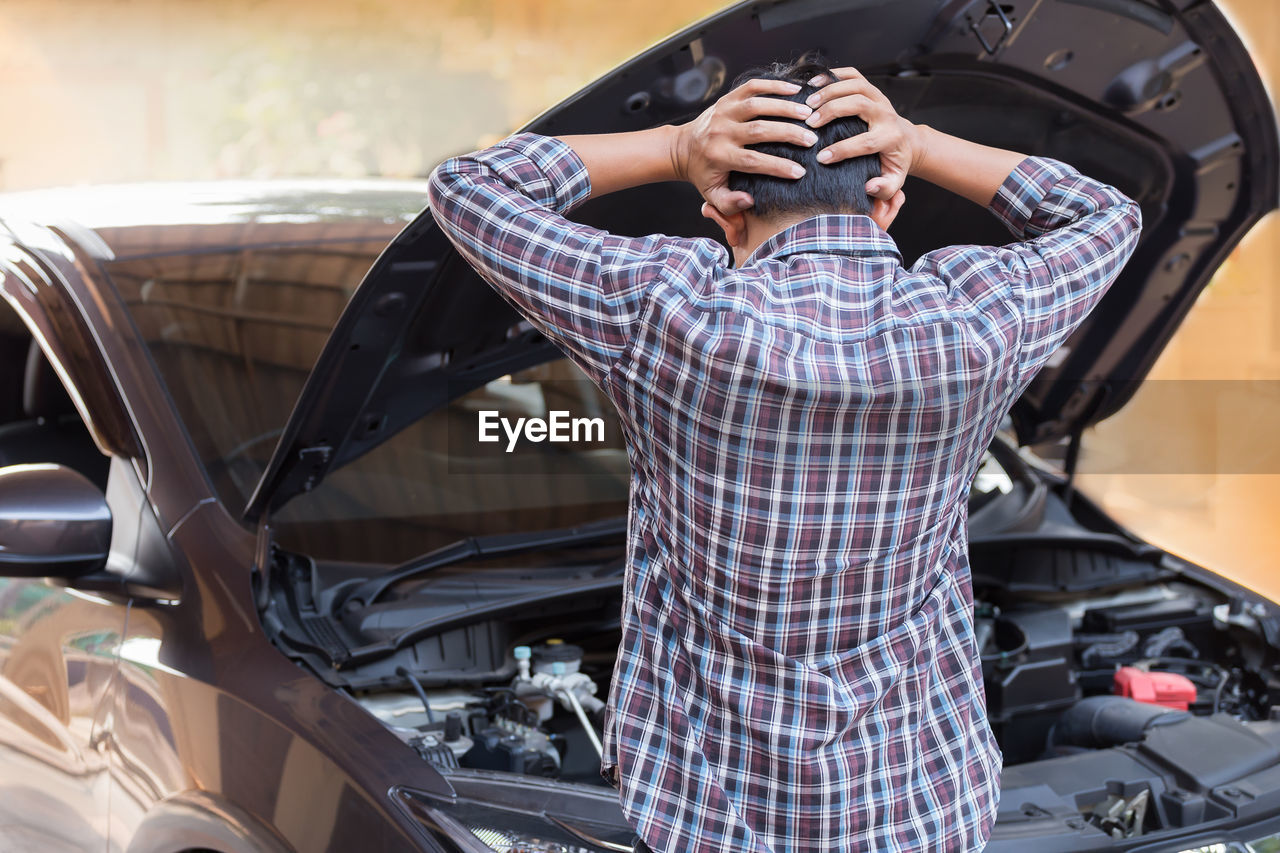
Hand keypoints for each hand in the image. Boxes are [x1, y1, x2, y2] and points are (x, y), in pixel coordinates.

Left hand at [672, 78, 817, 215]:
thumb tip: (750, 200)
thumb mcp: (712, 195)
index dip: (778, 167)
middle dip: (788, 134)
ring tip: (808, 113)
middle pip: (759, 130)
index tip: (800, 172)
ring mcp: (724, 112)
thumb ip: (730, 203)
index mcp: (719, 157)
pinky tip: (795, 89)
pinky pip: (752, 87)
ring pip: (757, 105)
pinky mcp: (727, 98)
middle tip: (812, 139)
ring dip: (785, 107)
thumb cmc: (704, 175)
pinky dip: (774, 85)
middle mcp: (721, 132)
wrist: (683, 148)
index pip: (753, 162)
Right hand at [803, 67, 924, 200]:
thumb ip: (885, 189)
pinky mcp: (871, 89)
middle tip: (809, 122)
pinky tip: (814, 83)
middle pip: (859, 104)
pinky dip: (833, 75)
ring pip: (856, 85)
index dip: (842, 150)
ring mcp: (879, 98)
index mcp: (891, 137)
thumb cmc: (895, 162)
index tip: (821, 158)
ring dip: (830, 91)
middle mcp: (886, 114)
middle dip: (832, 111)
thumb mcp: (894, 180)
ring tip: (808, 102)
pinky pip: (853, 74)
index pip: (866, 141)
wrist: (906, 140)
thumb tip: (870, 186)